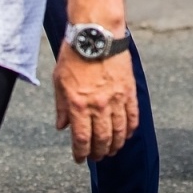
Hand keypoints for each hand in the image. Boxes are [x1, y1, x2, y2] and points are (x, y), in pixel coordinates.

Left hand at [54, 46, 138, 162]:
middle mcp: (98, 105)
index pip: (81, 139)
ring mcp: (116, 99)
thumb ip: (61, 107)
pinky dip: (130, 129)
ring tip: (112, 150)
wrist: (96, 34)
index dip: (81, 153)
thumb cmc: (74, 55)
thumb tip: (62, 126)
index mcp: (78, 104)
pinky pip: (133, 116)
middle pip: (102, 139)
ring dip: (115, 145)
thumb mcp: (59, 81)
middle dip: (99, 152)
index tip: (80, 158)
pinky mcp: (129, 90)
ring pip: (119, 131)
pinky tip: (126, 135)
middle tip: (97, 157)